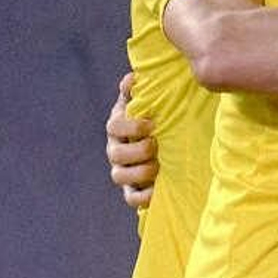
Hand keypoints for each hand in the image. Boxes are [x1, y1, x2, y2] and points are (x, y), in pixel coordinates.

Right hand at [106, 73, 156, 207]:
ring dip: (139, 172)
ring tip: (158, 167)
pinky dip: (143, 197)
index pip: (114, 126)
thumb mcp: (146, 105)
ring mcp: (122, 171)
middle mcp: (115, 150)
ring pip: (118, 176)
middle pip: (115, 154)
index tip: (151, 125)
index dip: (131, 126)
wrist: (163, 145)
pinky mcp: (132, 190)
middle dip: (137, 151)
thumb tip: (132, 78)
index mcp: (117, 127)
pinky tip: (158, 189)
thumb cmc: (154, 121)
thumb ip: (137, 92)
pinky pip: (130, 199)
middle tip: (156, 146)